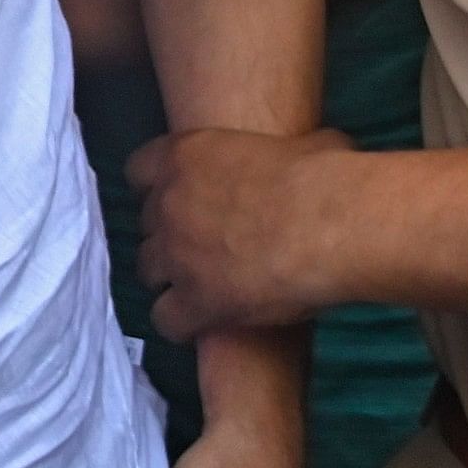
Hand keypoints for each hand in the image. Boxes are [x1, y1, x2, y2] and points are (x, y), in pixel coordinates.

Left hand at [129, 125, 344, 340]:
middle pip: (147, 225)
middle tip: (206, 247)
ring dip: (172, 279)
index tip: (180, 200)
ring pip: (148, 273)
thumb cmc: (321, 174)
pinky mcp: (194, 301)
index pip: (139, 170)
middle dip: (171, 236)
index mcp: (185, 155)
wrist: (329, 225)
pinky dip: (182, 324)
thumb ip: (277, 151)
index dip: (157, 188)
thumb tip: (310, 153)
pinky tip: (205, 324)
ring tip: (204, 287)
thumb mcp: (295, 142)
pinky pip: (166, 320)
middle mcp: (169, 202)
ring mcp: (175, 254)